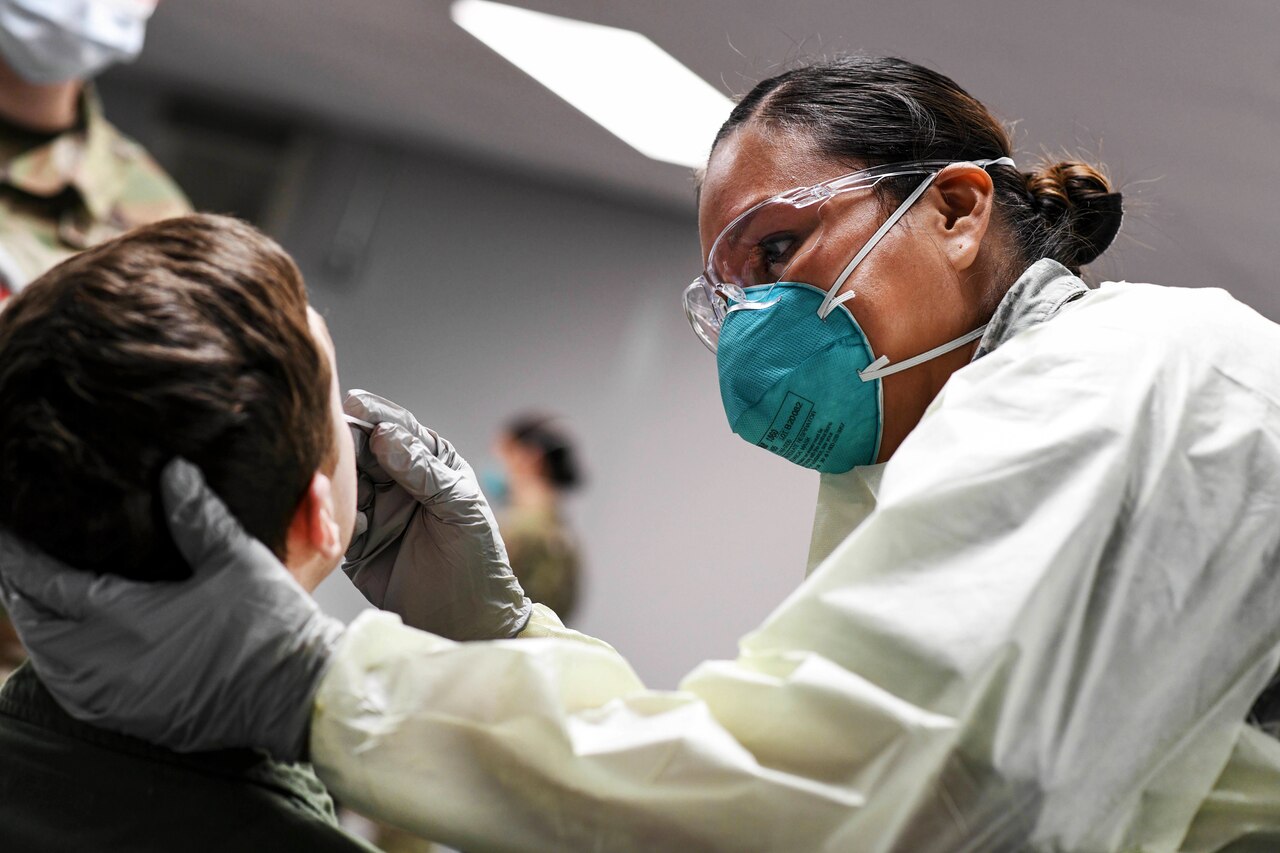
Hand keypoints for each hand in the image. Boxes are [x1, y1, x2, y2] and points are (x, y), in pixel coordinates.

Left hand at [0, 458, 341, 759]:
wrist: (300, 692)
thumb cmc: (272, 626)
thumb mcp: (236, 559)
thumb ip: (197, 515)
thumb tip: (173, 470)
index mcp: (130, 620)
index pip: (52, 586)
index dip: (21, 559)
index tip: (7, 534)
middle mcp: (113, 665)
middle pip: (41, 629)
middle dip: (24, 595)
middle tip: (18, 564)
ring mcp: (122, 699)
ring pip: (55, 667)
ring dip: (42, 633)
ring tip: (39, 604)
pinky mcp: (139, 719)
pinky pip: (79, 696)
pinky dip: (65, 669)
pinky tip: (72, 654)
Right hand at [343, 389, 530, 639]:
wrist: (467, 618)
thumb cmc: (477, 558)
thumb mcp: (459, 508)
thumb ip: (423, 471)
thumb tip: (384, 435)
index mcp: (429, 462)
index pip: (398, 429)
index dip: (375, 415)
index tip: (353, 406)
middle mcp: (397, 480)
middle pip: (362, 450)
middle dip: (345, 445)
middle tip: (330, 443)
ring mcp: (374, 509)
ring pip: (342, 483)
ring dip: (332, 481)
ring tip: (326, 481)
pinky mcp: (354, 541)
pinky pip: (334, 520)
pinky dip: (329, 517)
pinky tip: (335, 522)